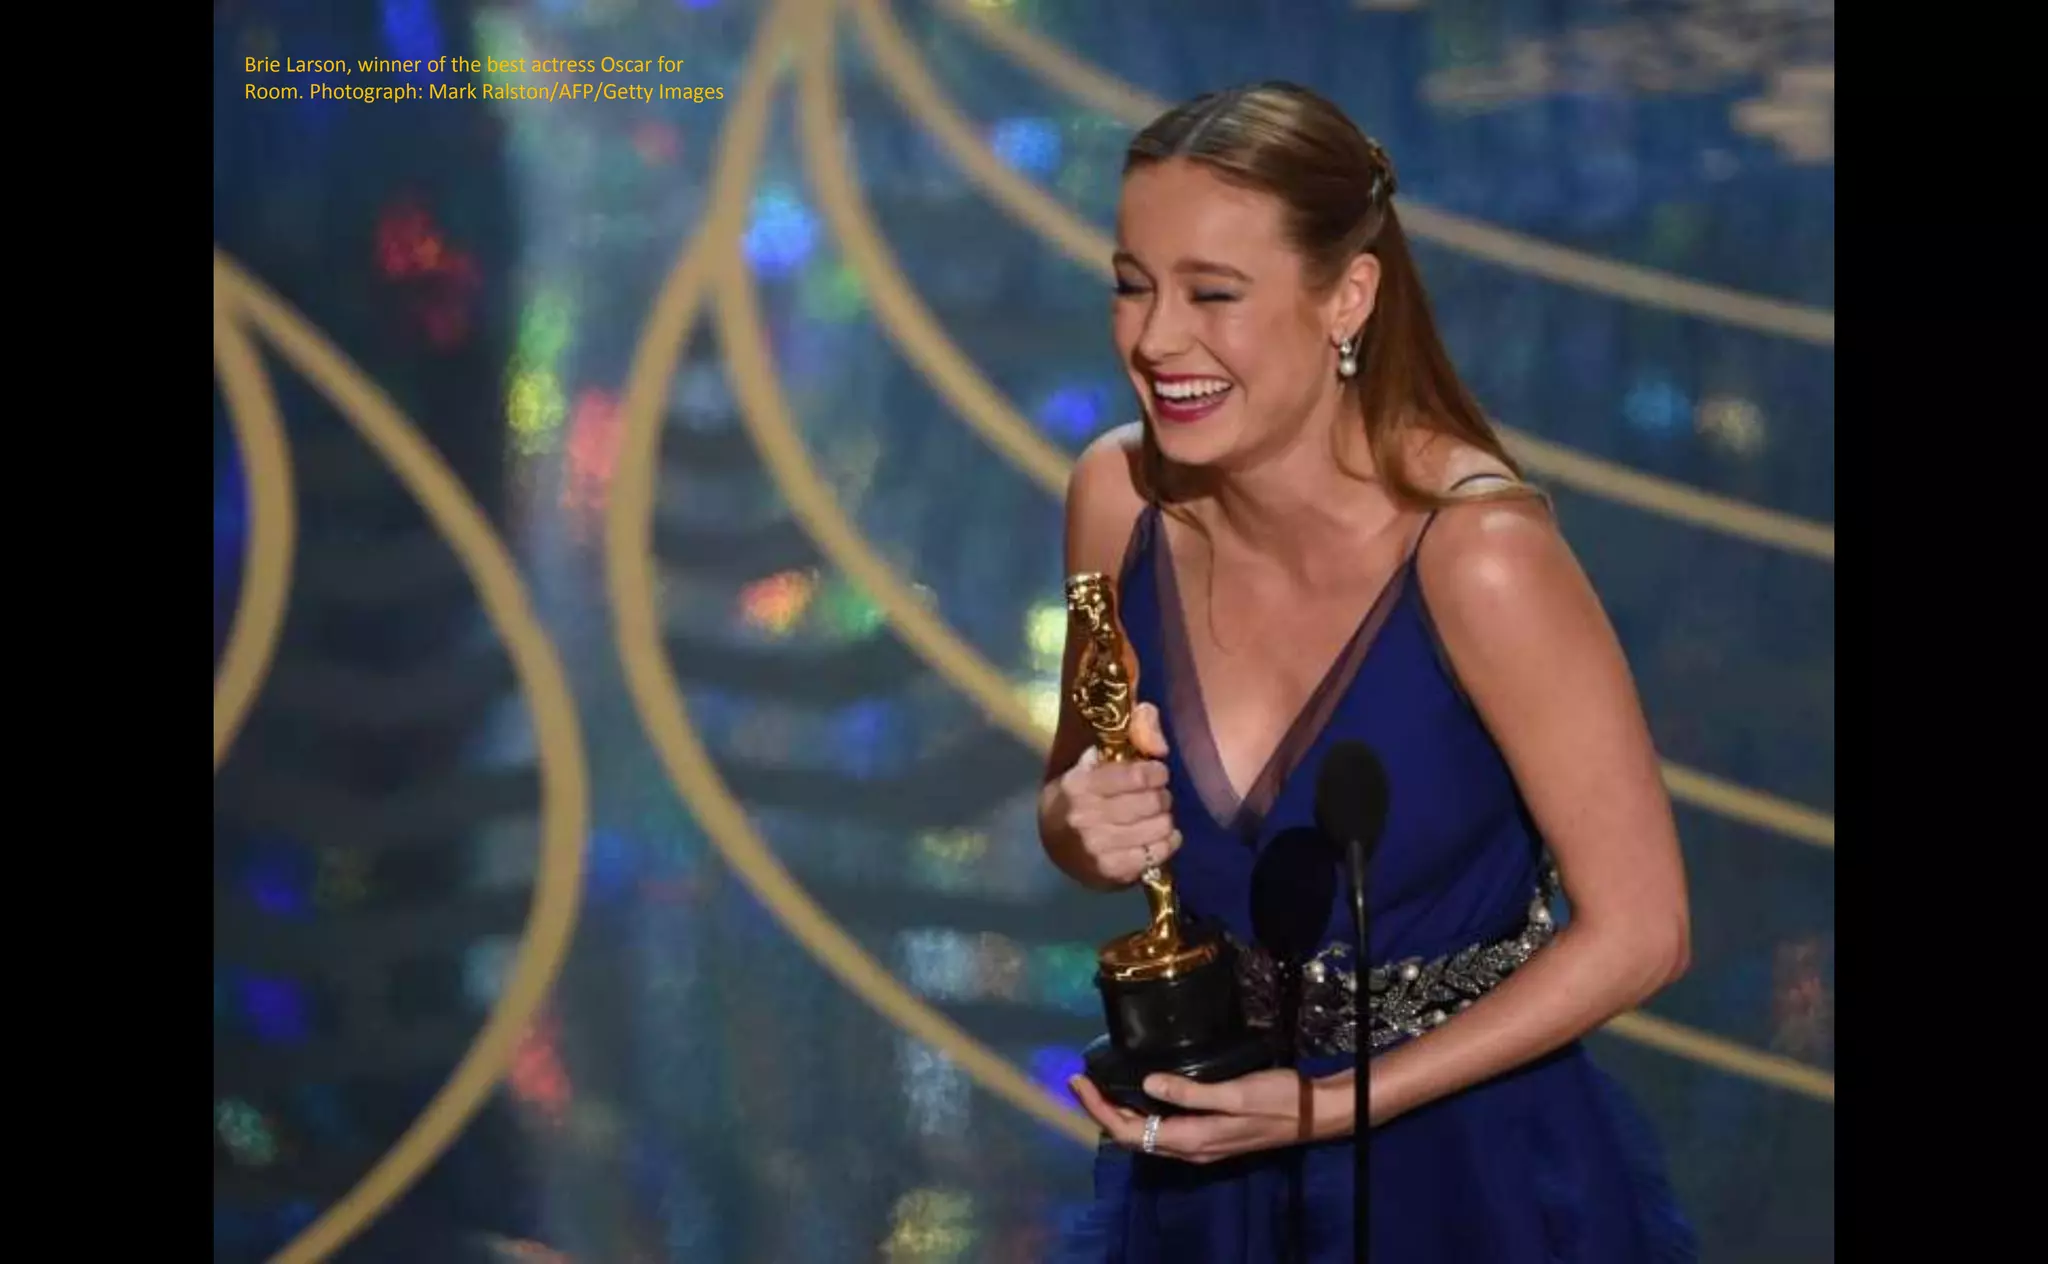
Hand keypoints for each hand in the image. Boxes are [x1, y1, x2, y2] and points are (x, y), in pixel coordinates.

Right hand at [1042, 702, 1179, 886]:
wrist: (1053, 842)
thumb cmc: (1078, 795)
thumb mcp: (1092, 760)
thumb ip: (1132, 733)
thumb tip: (1160, 746)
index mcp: (1079, 784)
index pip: (1135, 775)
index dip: (1156, 772)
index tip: (1158, 773)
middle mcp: (1085, 816)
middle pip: (1151, 802)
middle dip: (1162, 796)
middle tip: (1159, 796)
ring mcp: (1098, 847)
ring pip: (1158, 828)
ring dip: (1165, 819)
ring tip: (1158, 816)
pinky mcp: (1111, 871)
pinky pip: (1157, 854)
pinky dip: (1167, 843)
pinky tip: (1161, 836)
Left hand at [1068, 1068, 1333, 1164]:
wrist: (1314, 1115)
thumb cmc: (1278, 1100)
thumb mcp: (1234, 1093)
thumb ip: (1191, 1092)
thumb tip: (1147, 1083)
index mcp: (1190, 1139)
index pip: (1128, 1130)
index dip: (1098, 1108)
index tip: (1078, 1081)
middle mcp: (1189, 1149)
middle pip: (1130, 1136)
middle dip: (1101, 1110)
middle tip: (1080, 1080)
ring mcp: (1199, 1145)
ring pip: (1144, 1135)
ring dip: (1119, 1112)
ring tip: (1101, 1084)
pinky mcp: (1208, 1135)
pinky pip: (1162, 1129)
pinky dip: (1141, 1112)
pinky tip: (1140, 1091)